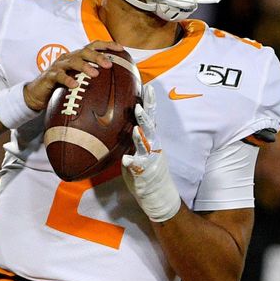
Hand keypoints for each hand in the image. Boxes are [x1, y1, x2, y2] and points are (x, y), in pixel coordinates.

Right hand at [22, 40, 123, 111]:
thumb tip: (114, 84)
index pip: (94, 45)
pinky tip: (75, 85)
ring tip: (95, 73)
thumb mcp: (78, 79)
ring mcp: (59, 65)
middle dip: (98, 56)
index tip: (121, 48)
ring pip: (73, 61)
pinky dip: (67, 80)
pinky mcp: (50, 76)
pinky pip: (59, 76)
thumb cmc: (61, 85)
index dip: (107, 45)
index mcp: (77, 56)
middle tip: (109, 64)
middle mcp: (69, 58)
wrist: (38, 93)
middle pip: (85, 51)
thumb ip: (91, 78)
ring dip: (85, 66)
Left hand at [121, 84, 180, 221]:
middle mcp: (152, 145)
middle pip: (150, 125)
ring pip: (145, 144)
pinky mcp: (143, 171)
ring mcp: (149, 158)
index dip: (149, 102)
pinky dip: (131, 162)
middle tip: (143, 99)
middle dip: (147, 112)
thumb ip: (134, 136)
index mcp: (150, 138)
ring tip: (135, 127)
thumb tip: (121, 121)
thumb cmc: (144, 169)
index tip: (148, 87)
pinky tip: (125, 159)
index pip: (150, 117)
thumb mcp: (139, 149)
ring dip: (140, 135)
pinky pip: (136, 166)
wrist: (157, 194)